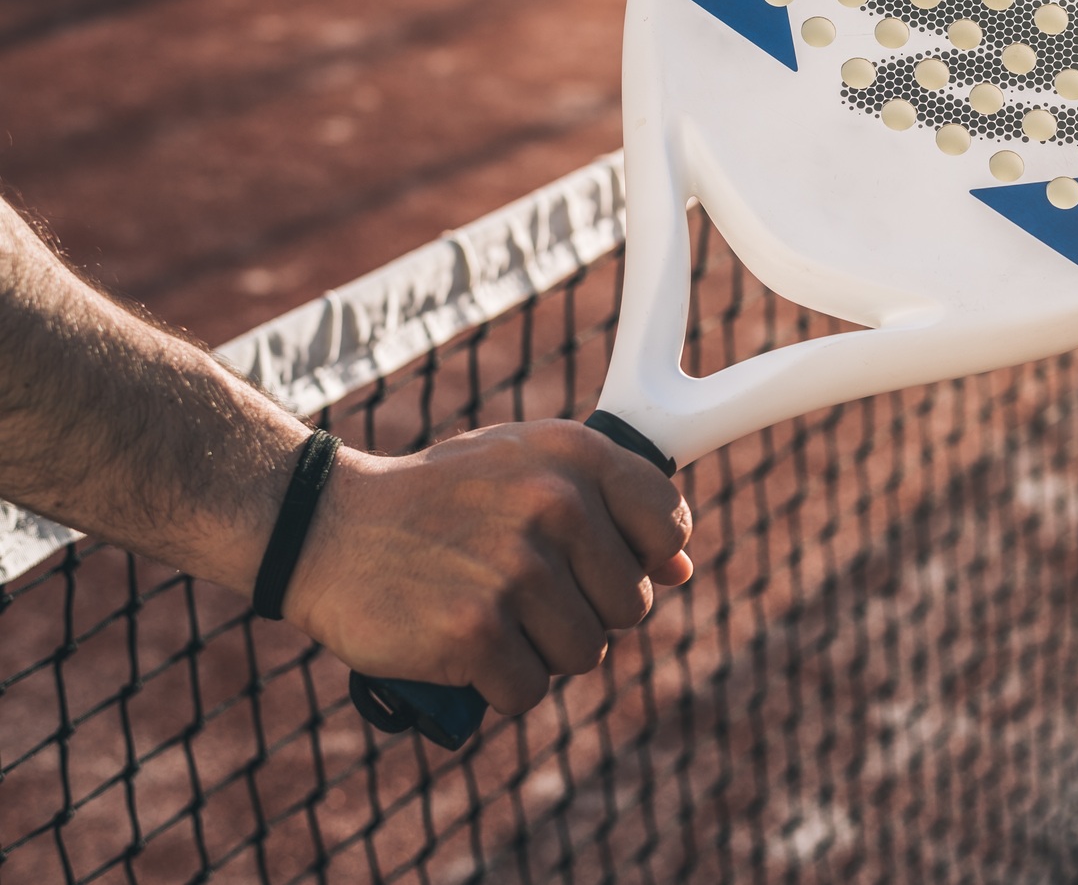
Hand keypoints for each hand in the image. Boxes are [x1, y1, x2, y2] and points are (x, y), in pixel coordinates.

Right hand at [284, 419, 692, 714]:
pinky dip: (498, 687)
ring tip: (490, 613)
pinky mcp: (477, 633)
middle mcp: (556, 505)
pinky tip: (463, 649)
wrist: (326, 526)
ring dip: (541, 653)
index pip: (668, 525)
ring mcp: (518, 570)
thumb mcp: (527, 469)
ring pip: (585, 655)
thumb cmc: (440, 499)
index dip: (643, 557)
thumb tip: (681, 569)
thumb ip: (609, 507)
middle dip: (583, 612)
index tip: (598, 562)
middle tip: (520, 589)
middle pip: (631, 606)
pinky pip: (530, 692)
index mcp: (578, 454)